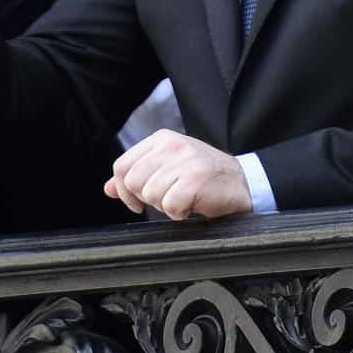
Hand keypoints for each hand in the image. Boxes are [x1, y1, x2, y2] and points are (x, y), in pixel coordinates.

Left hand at [104, 130, 252, 219]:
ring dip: (166, 206)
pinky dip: (180, 213)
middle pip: (133, 182)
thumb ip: (138, 175)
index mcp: (161, 139)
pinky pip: (170, 206)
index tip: (137, 202)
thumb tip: (108, 188)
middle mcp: (171, 145)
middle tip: (170, 198)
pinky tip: (193, 205)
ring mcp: (184, 160)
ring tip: (184, 199)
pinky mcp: (196, 179)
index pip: (121, 166)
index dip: (124, 190)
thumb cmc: (203, 177)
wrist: (244, 182)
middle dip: (148, 199)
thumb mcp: (167, 169)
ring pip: (150, 195)